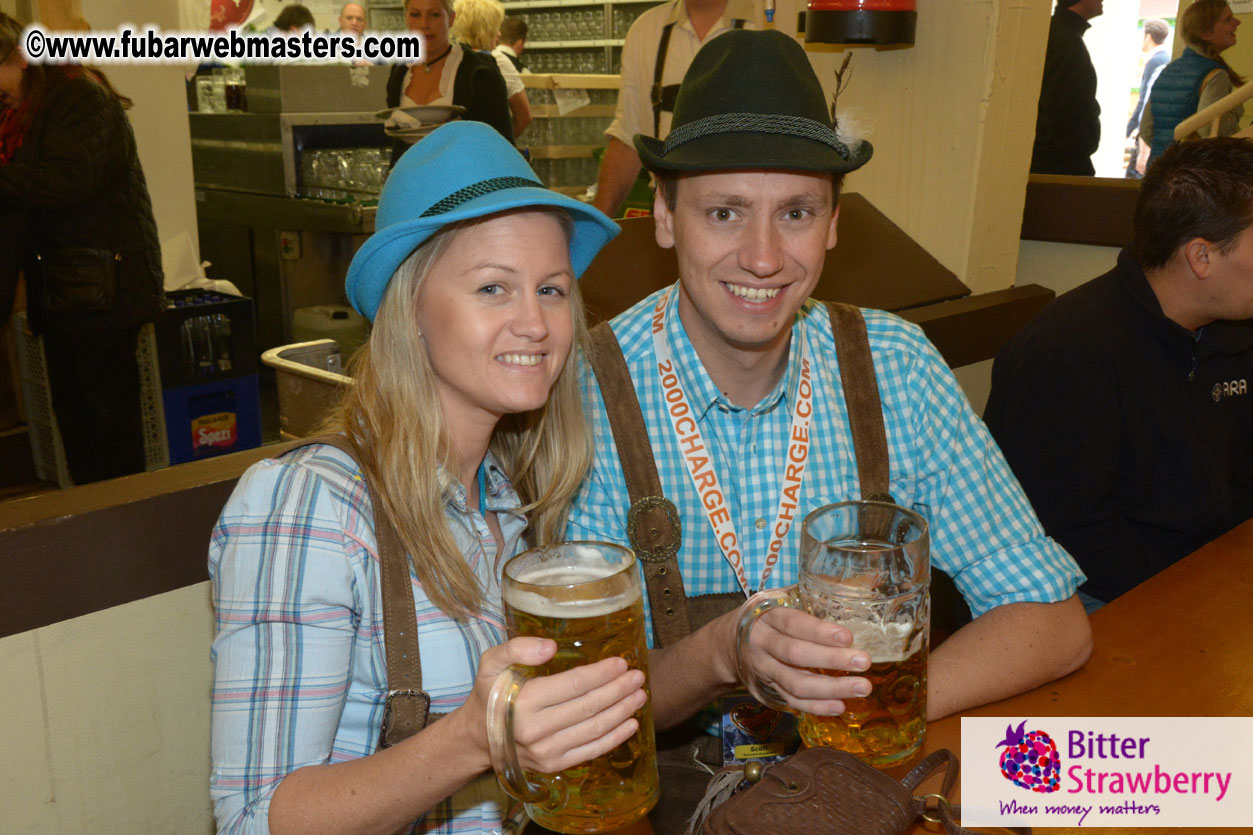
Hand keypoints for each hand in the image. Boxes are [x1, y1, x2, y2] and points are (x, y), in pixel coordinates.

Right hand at [463, 637, 646, 774]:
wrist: (477, 738)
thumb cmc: (488, 694)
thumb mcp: (491, 663)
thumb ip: (516, 647)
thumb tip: (551, 647)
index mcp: (523, 702)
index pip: (573, 685)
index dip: (601, 674)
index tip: (621, 662)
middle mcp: (536, 730)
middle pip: (589, 707)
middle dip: (618, 690)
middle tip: (638, 676)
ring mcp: (547, 752)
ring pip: (594, 729)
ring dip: (622, 711)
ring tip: (640, 695)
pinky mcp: (554, 765)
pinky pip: (591, 751)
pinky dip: (615, 738)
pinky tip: (630, 723)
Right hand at [735, 602, 871, 716]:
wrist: (729, 644)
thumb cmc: (767, 617)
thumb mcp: (779, 599)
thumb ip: (812, 595)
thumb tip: (860, 585)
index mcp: (768, 616)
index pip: (793, 623)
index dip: (819, 631)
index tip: (848, 636)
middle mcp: (763, 644)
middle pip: (796, 655)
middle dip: (831, 659)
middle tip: (864, 661)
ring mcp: (765, 670)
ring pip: (796, 683)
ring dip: (831, 688)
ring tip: (862, 688)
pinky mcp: (769, 690)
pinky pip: (793, 701)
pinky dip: (816, 707)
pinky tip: (840, 706)